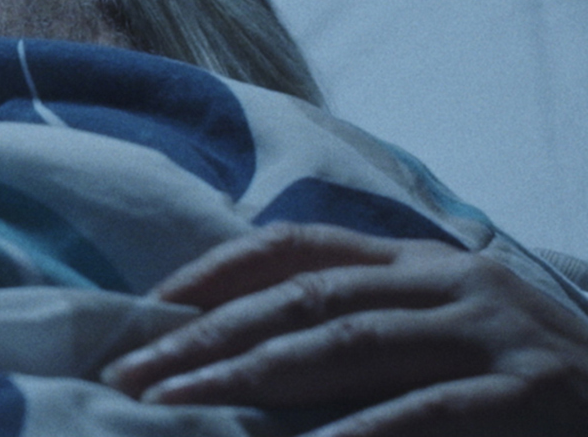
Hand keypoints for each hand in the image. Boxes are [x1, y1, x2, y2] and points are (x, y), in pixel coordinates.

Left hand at [98, 222, 587, 434]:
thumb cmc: (530, 387)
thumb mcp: (443, 343)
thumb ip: (362, 335)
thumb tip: (238, 356)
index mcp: (422, 264)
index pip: (296, 247)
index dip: (213, 272)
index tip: (145, 309)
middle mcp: (451, 283)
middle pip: (302, 298)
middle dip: (206, 335)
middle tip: (131, 373)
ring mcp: (494, 333)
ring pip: (347, 344)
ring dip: (251, 377)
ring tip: (179, 404)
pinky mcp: (534, 393)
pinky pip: (428, 412)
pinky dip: (359, 434)